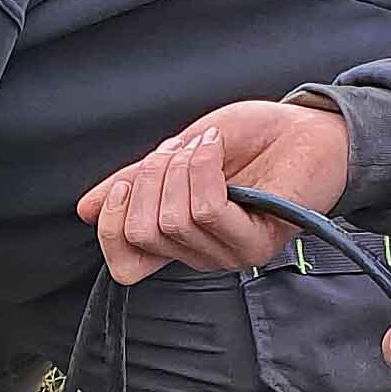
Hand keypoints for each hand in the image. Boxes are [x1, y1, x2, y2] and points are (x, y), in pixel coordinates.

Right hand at [78, 99, 351, 283]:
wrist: (305, 128)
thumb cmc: (249, 140)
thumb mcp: (175, 155)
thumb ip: (135, 181)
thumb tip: (86, 208)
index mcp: (176, 240)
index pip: (124, 263)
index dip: (112, 222)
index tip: (128, 179)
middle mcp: (199, 255)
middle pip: (142, 234)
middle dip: (151, 177)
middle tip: (180, 150)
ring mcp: (228, 253)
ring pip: (173, 221)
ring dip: (181, 167)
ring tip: (207, 146)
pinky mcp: (257, 243)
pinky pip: (208, 211)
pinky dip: (205, 168)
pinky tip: (218, 148)